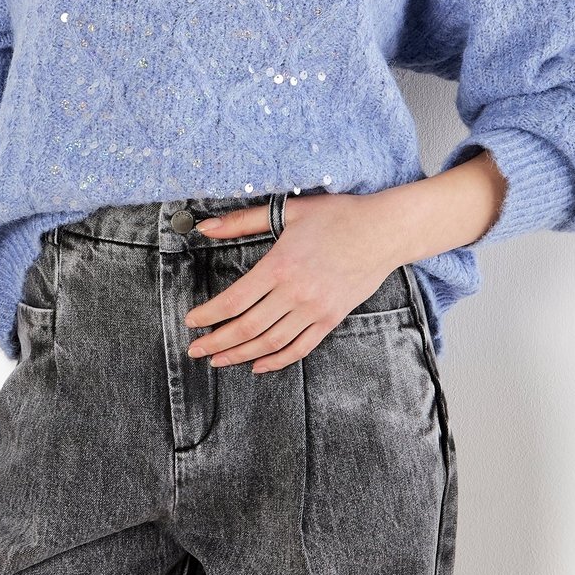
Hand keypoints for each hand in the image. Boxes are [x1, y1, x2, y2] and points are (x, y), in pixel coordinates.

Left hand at [183, 191, 397, 374]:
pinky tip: (258, 365)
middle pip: (247, 328)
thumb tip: (205, 226)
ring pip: (270, 343)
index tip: (191, 322)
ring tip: (219, 360)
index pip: (234, 300)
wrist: (383, 231)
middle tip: (195, 350)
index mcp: (280, 265)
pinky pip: (300, 348)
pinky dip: (277, 361)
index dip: (209, 315)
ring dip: (240, 356)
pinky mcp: (331, 319)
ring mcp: (315, 309)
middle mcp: (295, 293)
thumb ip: (243, 220)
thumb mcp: (288, 209)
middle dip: (217, 342)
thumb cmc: (336, 215)